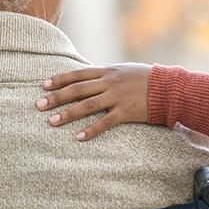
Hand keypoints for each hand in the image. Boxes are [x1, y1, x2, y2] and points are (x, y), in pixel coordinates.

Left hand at [36, 63, 150, 140]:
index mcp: (107, 71)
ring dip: (68, 114)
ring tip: (51, 121)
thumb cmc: (145, 79)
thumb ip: (105, 75)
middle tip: (39, 105)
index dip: (59, 79)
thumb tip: (87, 77)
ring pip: (87, 105)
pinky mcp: (126, 112)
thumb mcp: (123, 71)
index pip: (78, 74)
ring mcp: (117, 97)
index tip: (43, 85)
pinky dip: (91, 130)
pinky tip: (78, 137)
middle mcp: (109, 82)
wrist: (169, 88)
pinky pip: (105, 122)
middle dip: (56, 97)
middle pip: (77, 89)